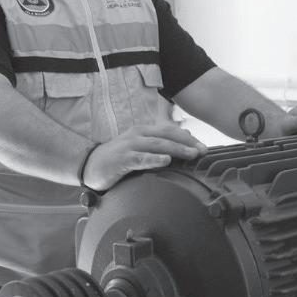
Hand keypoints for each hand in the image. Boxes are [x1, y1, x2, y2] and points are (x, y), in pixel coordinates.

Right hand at [82, 123, 206, 190]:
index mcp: (145, 131)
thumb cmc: (119, 158)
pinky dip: (153, 159)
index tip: (205, 148)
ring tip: (191, 154)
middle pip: (167, 136)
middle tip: (203, 151)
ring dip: (176, 149)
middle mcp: (138, 135)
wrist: (91, 165)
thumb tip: (187, 136)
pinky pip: (140, 159)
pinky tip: (165, 161)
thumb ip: (162, 142)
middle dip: (187, 143)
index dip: (189, 138)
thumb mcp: (142, 147)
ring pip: (157, 145)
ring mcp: (129, 146)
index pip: (171, 131)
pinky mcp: (121, 159)